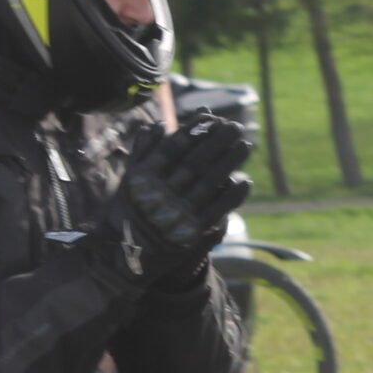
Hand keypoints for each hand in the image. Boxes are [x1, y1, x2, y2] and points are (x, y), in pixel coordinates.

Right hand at [92, 115, 252, 287]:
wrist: (128, 256)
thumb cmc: (130, 211)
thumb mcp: (129, 180)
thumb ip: (142, 152)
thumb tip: (159, 124)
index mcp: (143, 178)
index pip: (173, 147)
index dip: (194, 131)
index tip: (211, 117)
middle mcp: (158, 195)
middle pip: (195, 162)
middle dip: (218, 141)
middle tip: (236, 126)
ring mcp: (175, 215)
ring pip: (209, 182)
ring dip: (230, 162)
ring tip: (245, 145)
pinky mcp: (190, 234)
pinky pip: (216, 209)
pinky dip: (232, 195)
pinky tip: (244, 181)